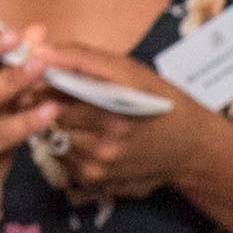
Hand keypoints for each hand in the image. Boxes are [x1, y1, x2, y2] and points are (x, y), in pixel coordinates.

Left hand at [32, 37, 225, 202]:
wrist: (192, 147)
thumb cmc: (160, 101)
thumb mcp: (131, 70)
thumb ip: (83, 59)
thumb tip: (40, 52)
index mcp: (117, 105)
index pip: (55, 95)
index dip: (42, 85)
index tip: (42, 77)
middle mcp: (110, 137)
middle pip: (52, 118)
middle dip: (49, 105)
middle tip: (58, 95)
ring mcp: (102, 162)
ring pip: (54, 139)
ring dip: (58, 126)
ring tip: (78, 117)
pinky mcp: (97, 180)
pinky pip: (63, 159)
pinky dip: (67, 147)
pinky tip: (87, 138)